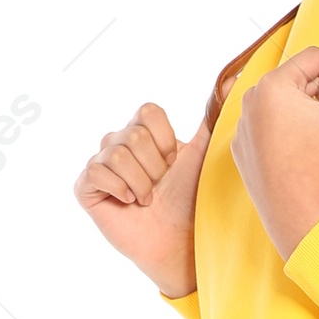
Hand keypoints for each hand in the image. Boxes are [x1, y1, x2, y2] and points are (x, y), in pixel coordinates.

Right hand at [73, 103, 210, 295]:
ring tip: (147, 199)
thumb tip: (233, 79)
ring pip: (118, 154)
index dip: (165, 141)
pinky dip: (120, 190)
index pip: (148, 112)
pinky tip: (128, 203)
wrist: (177, 240)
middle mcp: (118, 142)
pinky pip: (96, 171)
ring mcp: (100, 163)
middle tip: (159, 187)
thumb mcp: (202, 154)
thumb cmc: (189, 199)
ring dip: (141, 183)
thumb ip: (212, 117)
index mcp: (142, 131)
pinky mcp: (85, 186)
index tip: (173, 164)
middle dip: (155, 167)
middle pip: (134, 135)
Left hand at [230, 46, 318, 260]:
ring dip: (310, 112)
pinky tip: (302, 152)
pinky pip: (270, 126)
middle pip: (300, 80)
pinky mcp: (243, 147)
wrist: (294, 213)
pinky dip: (290, 131)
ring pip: (285, 103)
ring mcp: (243, 125)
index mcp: (272, 85)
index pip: (315, 58)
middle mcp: (251, 100)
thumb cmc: (318, 164)